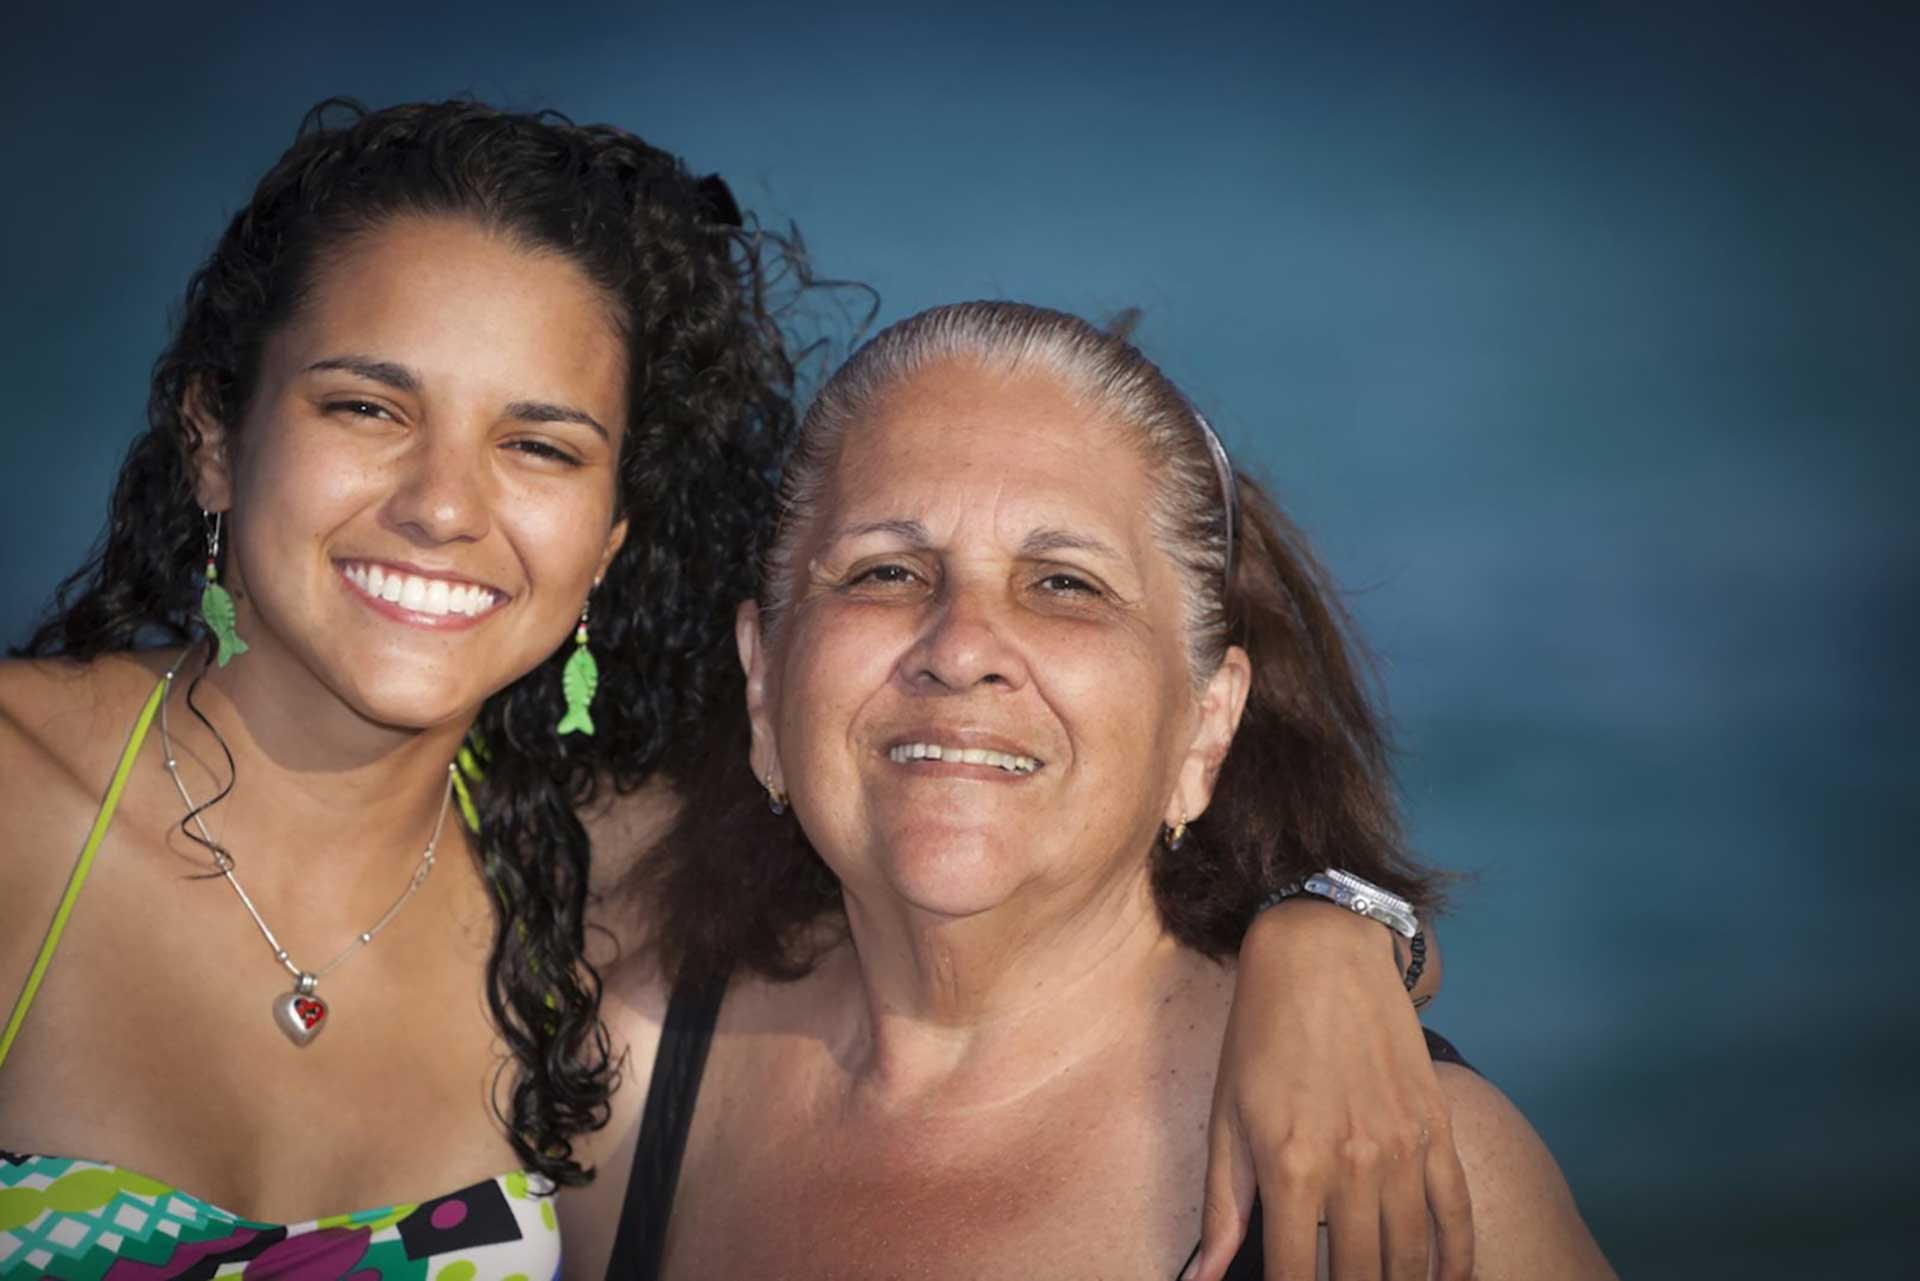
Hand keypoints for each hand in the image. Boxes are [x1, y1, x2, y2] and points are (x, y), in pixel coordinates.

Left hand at [1186, 900, 1472, 1280]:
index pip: (1295, 1278)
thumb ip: (1222, 1206)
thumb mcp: (1226, 1116)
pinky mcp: (1438, 1130)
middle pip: (1357, 1276)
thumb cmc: (1263, 1034)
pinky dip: (1454, 1262)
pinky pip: (1458, 1215)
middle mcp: (1353, 1166)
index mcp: (1290, 1166)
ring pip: (1408, 1257)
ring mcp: (1403, 1150)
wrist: (1322, 953)